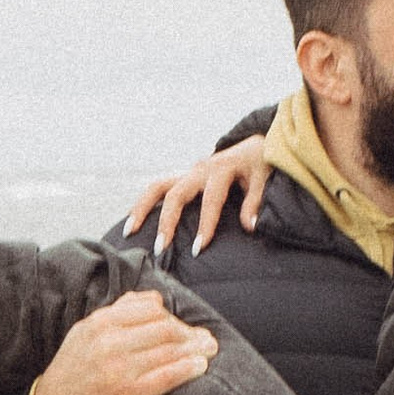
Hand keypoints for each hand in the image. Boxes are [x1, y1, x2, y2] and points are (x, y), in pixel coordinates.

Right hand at [27, 294, 217, 394]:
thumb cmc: (75, 369)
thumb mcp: (86, 332)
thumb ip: (119, 312)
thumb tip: (155, 298)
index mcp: (100, 323)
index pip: (150, 309)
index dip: (172, 316)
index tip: (183, 326)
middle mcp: (110, 342)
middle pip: (164, 328)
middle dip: (189, 333)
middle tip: (205, 339)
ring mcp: (120, 369)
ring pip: (169, 351)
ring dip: (195, 349)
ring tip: (209, 350)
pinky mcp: (129, 393)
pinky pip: (167, 376)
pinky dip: (188, 369)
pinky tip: (200, 367)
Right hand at [124, 137, 276, 255]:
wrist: (253, 144)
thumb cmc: (259, 164)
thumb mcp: (264, 178)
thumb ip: (256, 201)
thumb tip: (250, 226)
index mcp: (221, 169)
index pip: (210, 200)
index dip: (205, 225)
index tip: (198, 250)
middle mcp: (199, 169)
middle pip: (175, 194)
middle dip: (166, 222)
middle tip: (160, 248)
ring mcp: (188, 171)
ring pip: (157, 187)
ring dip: (141, 208)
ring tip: (129, 231)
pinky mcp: (183, 176)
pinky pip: (158, 188)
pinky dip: (143, 203)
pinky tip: (133, 221)